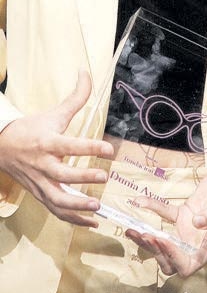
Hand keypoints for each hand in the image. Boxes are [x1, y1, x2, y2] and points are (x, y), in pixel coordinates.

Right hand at [0, 70, 113, 226]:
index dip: (90, 148)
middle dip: (83, 178)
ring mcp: (40, 183)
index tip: (110, 149)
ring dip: (77, 206)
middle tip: (104, 176)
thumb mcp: (54, 113)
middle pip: (62, 175)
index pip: (70, 145)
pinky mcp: (40, 195)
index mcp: (48, 142)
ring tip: (97, 207)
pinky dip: (73, 218)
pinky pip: (56, 211)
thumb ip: (76, 97)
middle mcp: (43, 165)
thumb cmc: (32, 128)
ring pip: (57, 200)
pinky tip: (92, 220)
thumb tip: (86, 72)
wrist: (2, 146)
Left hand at [126, 165, 206, 277]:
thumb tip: (197, 224)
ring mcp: (187, 231)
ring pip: (162, 243)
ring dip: (147, 239)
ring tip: (131, 230)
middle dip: (154, 252)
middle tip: (143, 236)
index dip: (173, 259)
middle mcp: (195, 244)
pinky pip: (165, 215)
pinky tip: (140, 201)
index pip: (187, 266)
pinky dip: (153, 208)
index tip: (163, 241)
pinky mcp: (183, 215)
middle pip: (170, 261)